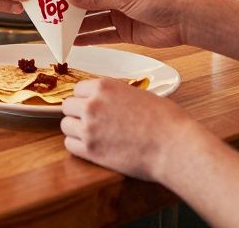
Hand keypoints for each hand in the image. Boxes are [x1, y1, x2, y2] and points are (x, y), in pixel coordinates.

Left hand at [61, 78, 194, 181]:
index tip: (93, 106)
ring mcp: (88, 128)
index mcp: (104, 86)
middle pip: (68, 106)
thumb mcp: (138, 94)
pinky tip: (93, 147)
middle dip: (78, 113)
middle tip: (92, 122)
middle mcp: (92, 104)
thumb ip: (116, 95)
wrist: (173, 146)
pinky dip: (78, 146)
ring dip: (76, 130)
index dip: (86, 99)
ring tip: (93, 135)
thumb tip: (107, 100)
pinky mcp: (90, 151)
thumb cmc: (165, 120)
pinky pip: (69, 145)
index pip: (78, 89)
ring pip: (65, 125)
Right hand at [70, 0, 191, 48]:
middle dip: (74, 11)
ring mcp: (121, 16)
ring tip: (60, 31)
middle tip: (53, 16)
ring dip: (79, 27)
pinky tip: (76, 42)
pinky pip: (104, 36)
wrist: (184, 21)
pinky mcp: (126, 33)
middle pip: (90, 5)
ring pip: (95, 22)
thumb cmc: (160, 1)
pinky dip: (91, 39)